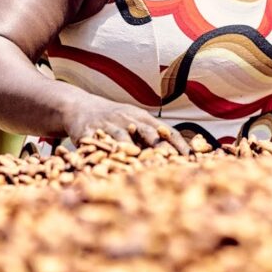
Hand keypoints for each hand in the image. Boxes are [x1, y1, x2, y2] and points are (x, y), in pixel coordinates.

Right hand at [62, 97, 190, 154]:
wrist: (79, 106)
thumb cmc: (114, 118)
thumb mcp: (134, 120)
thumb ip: (153, 135)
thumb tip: (180, 156)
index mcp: (143, 118)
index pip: (167, 131)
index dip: (179, 145)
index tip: (192, 159)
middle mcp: (128, 119)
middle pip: (149, 133)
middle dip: (162, 148)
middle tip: (172, 163)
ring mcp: (108, 124)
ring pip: (123, 138)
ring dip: (133, 151)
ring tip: (141, 165)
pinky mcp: (88, 132)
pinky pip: (97, 144)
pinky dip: (104, 153)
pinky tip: (109, 165)